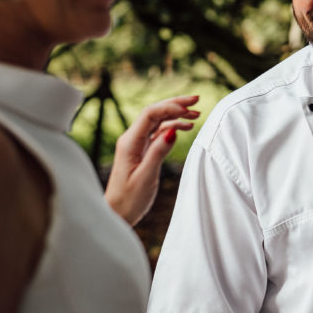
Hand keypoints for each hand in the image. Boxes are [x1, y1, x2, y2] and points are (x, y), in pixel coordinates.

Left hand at [104, 94, 199, 224]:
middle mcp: (132, 139)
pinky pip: (158, 133)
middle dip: (175, 104)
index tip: (189, 109)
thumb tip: (173, 130)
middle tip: (196, 99)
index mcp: (130, 142)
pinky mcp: (142, 151)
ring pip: (158, 121)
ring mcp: (137, 144)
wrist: (116, 213)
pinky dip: (173, 127)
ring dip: (176, 115)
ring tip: (196, 114)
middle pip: (154, 113)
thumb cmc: (128, 199)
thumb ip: (158, 152)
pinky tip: (185, 128)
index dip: (170, 107)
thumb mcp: (145, 177)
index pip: (150, 114)